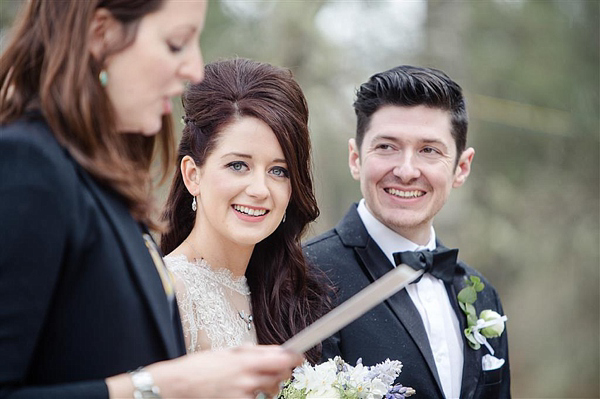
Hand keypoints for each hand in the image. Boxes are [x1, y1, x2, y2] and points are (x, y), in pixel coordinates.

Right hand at [150, 344, 302, 397]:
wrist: (179, 386)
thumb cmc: (200, 367)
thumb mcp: (228, 352)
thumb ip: (252, 352)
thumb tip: (273, 351)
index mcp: (245, 361)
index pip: (281, 358)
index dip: (294, 357)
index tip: (299, 357)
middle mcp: (247, 380)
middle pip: (280, 375)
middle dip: (281, 371)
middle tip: (276, 369)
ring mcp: (244, 395)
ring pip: (270, 389)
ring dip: (269, 385)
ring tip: (252, 382)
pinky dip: (254, 395)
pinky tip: (242, 391)